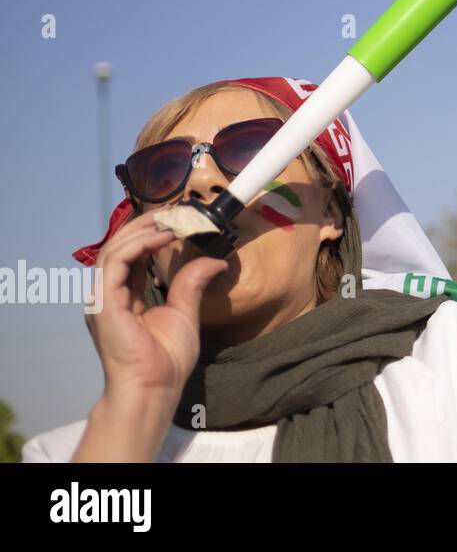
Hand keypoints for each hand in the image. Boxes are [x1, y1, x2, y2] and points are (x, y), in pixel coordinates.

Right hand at [85, 212, 227, 403]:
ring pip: (115, 248)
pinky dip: (138, 244)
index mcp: (123, 297)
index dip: (151, 234)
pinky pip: (116, 262)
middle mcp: (108, 294)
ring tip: (171, 216)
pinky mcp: (103, 302)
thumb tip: (215, 261)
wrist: (153, 387)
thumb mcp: (185, 312)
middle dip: (145, 224)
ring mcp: (102, 298)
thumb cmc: (165, 360)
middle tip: (174, 209)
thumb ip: (192, 283)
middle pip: (120, 246)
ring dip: (142, 229)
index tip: (177, 219)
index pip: (132, 255)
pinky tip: (163, 236)